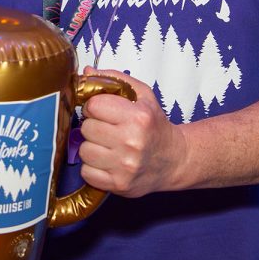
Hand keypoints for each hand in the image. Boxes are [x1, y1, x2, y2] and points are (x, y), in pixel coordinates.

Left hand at [75, 67, 186, 197]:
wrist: (175, 160)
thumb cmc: (155, 126)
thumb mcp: (143, 96)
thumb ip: (115, 80)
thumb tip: (86, 74)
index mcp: (138, 117)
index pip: (94, 105)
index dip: (94, 106)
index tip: (101, 110)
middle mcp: (132, 142)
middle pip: (86, 128)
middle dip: (93, 126)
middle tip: (106, 129)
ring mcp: (125, 166)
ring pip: (84, 151)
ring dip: (92, 147)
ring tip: (107, 146)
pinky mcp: (119, 185)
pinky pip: (86, 172)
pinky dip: (92, 167)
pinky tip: (107, 162)